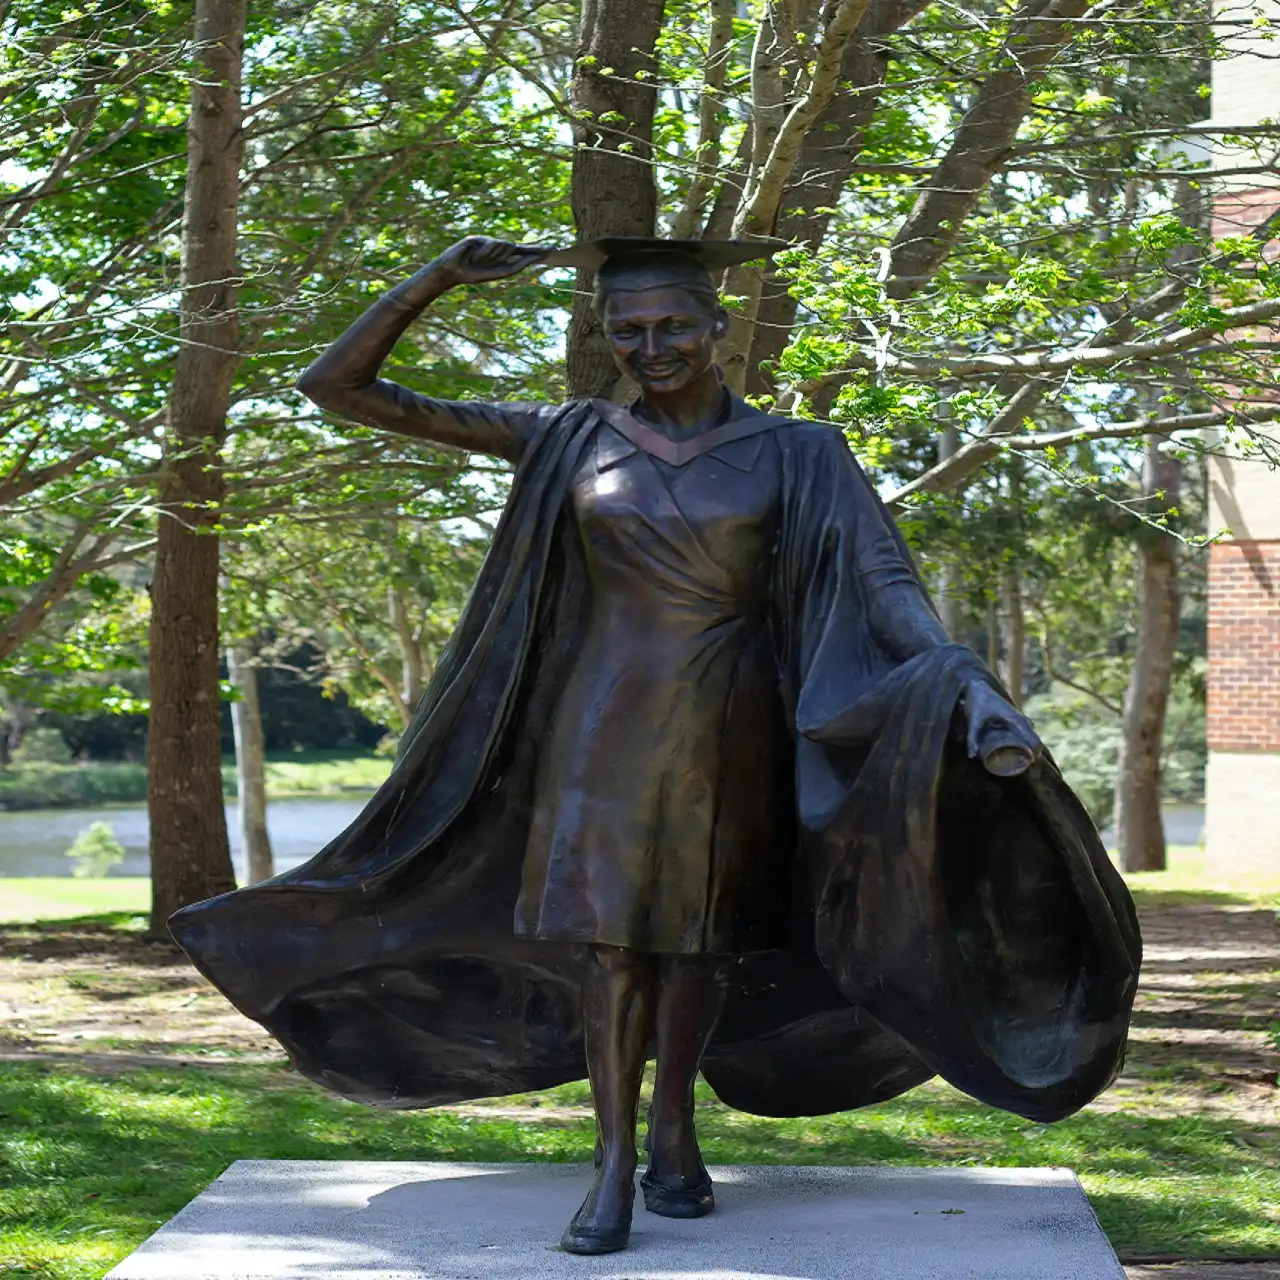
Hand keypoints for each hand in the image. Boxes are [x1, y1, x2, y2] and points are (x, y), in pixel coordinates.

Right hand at [429, 236, 554, 287]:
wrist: (454, 271)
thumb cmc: (475, 274)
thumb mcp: (500, 272)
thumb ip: (516, 266)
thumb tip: (532, 258)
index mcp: (503, 259)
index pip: (523, 254)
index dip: (537, 252)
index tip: (553, 251)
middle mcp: (499, 249)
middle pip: (520, 247)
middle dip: (536, 250)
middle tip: (554, 250)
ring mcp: (490, 242)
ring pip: (507, 246)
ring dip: (496, 256)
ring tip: (481, 262)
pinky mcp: (482, 237)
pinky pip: (494, 244)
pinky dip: (487, 253)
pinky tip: (476, 256)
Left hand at [961, 678, 1041, 776]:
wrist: (978, 686)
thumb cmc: (977, 702)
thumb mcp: (974, 720)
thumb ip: (972, 737)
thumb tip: (971, 756)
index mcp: (1017, 721)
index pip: (1034, 741)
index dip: (1035, 755)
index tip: (1029, 765)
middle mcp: (1022, 720)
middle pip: (1035, 741)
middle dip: (1032, 755)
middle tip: (1024, 768)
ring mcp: (1020, 719)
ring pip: (1030, 737)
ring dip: (1029, 750)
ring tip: (1021, 763)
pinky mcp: (1015, 719)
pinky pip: (1026, 732)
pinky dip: (1026, 742)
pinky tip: (1021, 753)